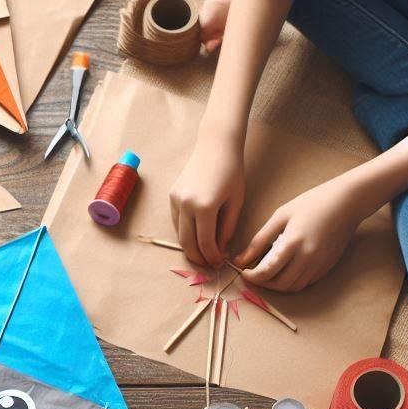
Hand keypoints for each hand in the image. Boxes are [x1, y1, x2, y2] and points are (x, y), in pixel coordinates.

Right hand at [169, 133, 245, 266]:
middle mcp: (186, 205)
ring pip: (180, 235)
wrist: (215, 144)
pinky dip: (186, 232)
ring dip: (191, 246)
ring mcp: (175, 201)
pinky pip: (177, 222)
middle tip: (209, 264)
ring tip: (204, 251)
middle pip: (188, 244)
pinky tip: (197, 234)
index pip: (206, 243)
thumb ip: (227, 228)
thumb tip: (219, 250)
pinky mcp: (171, 197)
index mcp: (205, 207)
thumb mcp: (236, 201)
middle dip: (198, 258)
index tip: (219, 263)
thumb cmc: (231, 171)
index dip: (213, 257)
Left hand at [233, 175, 363, 291]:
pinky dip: (292, 282)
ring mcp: (319, 264)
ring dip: (277, 286)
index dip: (252, 277)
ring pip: (293, 287)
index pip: (266, 272)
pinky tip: (286, 271)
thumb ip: (259, 240)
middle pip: (279, 284)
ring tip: (267, 275)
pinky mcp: (327, 266)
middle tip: (253, 275)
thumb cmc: (312, 203)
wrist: (348, 201)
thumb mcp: (281, 216)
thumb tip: (239, 260)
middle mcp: (307, 257)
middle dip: (262, 284)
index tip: (243, 272)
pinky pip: (306, 282)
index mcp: (293, 243)